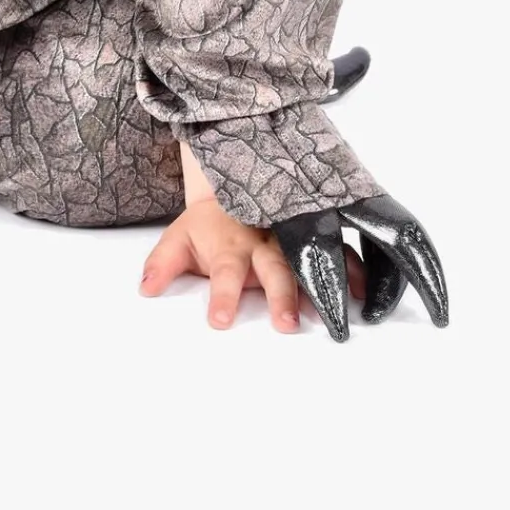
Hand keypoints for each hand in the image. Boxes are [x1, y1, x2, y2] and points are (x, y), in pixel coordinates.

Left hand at [139, 198, 365, 334]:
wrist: (231, 182)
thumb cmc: (206, 224)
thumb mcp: (177, 238)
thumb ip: (162, 265)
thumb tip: (144, 290)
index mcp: (229, 245)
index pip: (223, 274)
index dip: (221, 296)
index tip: (218, 321)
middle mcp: (262, 241)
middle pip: (273, 270)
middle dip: (280, 297)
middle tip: (286, 326)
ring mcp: (288, 236)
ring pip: (308, 258)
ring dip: (322, 284)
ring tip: (336, 310)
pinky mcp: (310, 234)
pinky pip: (335, 249)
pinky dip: (352, 267)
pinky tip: (364, 289)